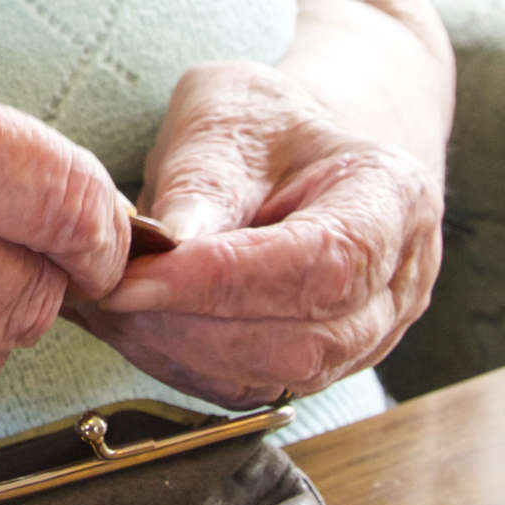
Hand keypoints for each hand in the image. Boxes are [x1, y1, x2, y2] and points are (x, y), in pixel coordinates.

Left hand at [69, 60, 441, 406]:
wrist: (288, 152)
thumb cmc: (263, 125)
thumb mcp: (227, 116)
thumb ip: (203, 178)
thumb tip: (168, 242)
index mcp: (394, 200)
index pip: (322, 263)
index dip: (225, 282)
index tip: (138, 278)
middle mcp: (395, 284)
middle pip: (302, 338)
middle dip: (192, 325)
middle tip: (109, 293)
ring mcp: (364, 337)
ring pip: (272, 376)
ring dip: (178, 350)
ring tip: (111, 306)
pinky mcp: (313, 370)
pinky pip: (246, 388)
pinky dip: (178, 363)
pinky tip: (132, 325)